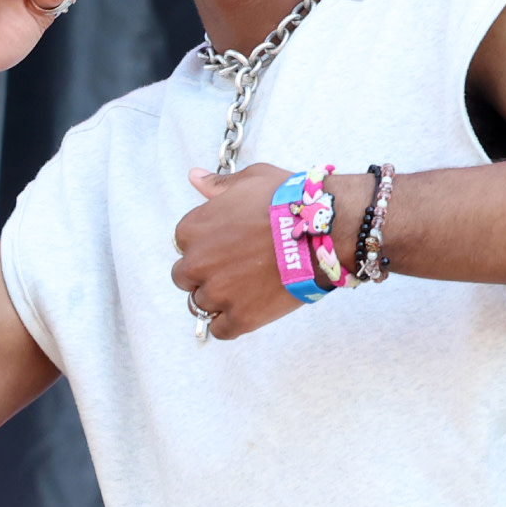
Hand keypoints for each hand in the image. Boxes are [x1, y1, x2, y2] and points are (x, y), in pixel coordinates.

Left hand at [171, 164, 304, 339]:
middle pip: (184, 278)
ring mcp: (218, 293)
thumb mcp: (251, 180)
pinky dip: (231, 323)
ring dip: (218, 298)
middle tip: (233, 267)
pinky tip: (249, 309)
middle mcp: (197, 263)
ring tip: (246, 288)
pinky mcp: (240, 317)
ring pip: (200, 304)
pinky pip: (221, 330)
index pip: (183, 244)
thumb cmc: (289, 201)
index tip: (226, 243)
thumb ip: (219, 185)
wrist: (322, 231)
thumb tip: (195, 177)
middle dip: (204, 273)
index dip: (205, 244)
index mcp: (193, 229)